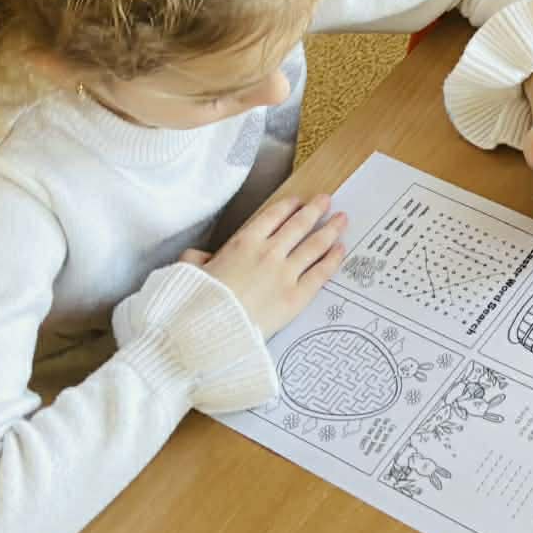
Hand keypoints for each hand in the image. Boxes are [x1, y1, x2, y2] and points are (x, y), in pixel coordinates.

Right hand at [194, 192, 347, 336]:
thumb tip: (200, 258)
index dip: (288, 206)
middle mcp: (269, 252)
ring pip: (315, 245)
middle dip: (315, 210)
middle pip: (299, 225)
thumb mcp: (190, 271)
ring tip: (342, 220)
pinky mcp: (297, 296)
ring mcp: (286, 273)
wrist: (209, 331)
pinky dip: (333, 258)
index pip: (273, 216)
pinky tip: (341, 249)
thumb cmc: (198, 303)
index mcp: (244, 242)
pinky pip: (321, 272)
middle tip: (326, 200)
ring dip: (331, 229)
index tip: (298, 201)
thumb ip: (197, 259)